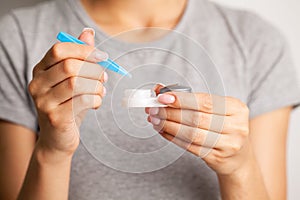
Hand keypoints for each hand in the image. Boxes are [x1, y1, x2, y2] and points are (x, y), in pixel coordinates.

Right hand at [28, 29, 107, 155]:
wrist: (58, 138)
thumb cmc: (69, 105)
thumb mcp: (74, 80)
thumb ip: (79, 56)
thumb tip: (88, 32)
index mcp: (41, 70)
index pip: (60, 50)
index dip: (85, 50)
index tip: (103, 56)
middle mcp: (38, 84)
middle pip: (70, 66)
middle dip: (94, 70)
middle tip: (105, 78)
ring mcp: (43, 102)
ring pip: (77, 83)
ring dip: (97, 86)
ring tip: (101, 91)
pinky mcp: (55, 117)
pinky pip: (83, 101)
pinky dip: (97, 99)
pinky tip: (97, 103)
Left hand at [146, 87, 249, 174]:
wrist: (239, 157)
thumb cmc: (224, 127)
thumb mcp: (216, 110)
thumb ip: (191, 99)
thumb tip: (160, 90)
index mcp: (237, 108)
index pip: (205, 102)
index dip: (181, 99)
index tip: (162, 97)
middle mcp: (236, 126)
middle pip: (197, 118)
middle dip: (170, 113)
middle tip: (153, 109)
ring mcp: (229, 144)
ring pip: (192, 134)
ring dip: (168, 126)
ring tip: (155, 120)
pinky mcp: (218, 158)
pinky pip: (190, 147)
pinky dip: (173, 138)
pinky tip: (163, 131)